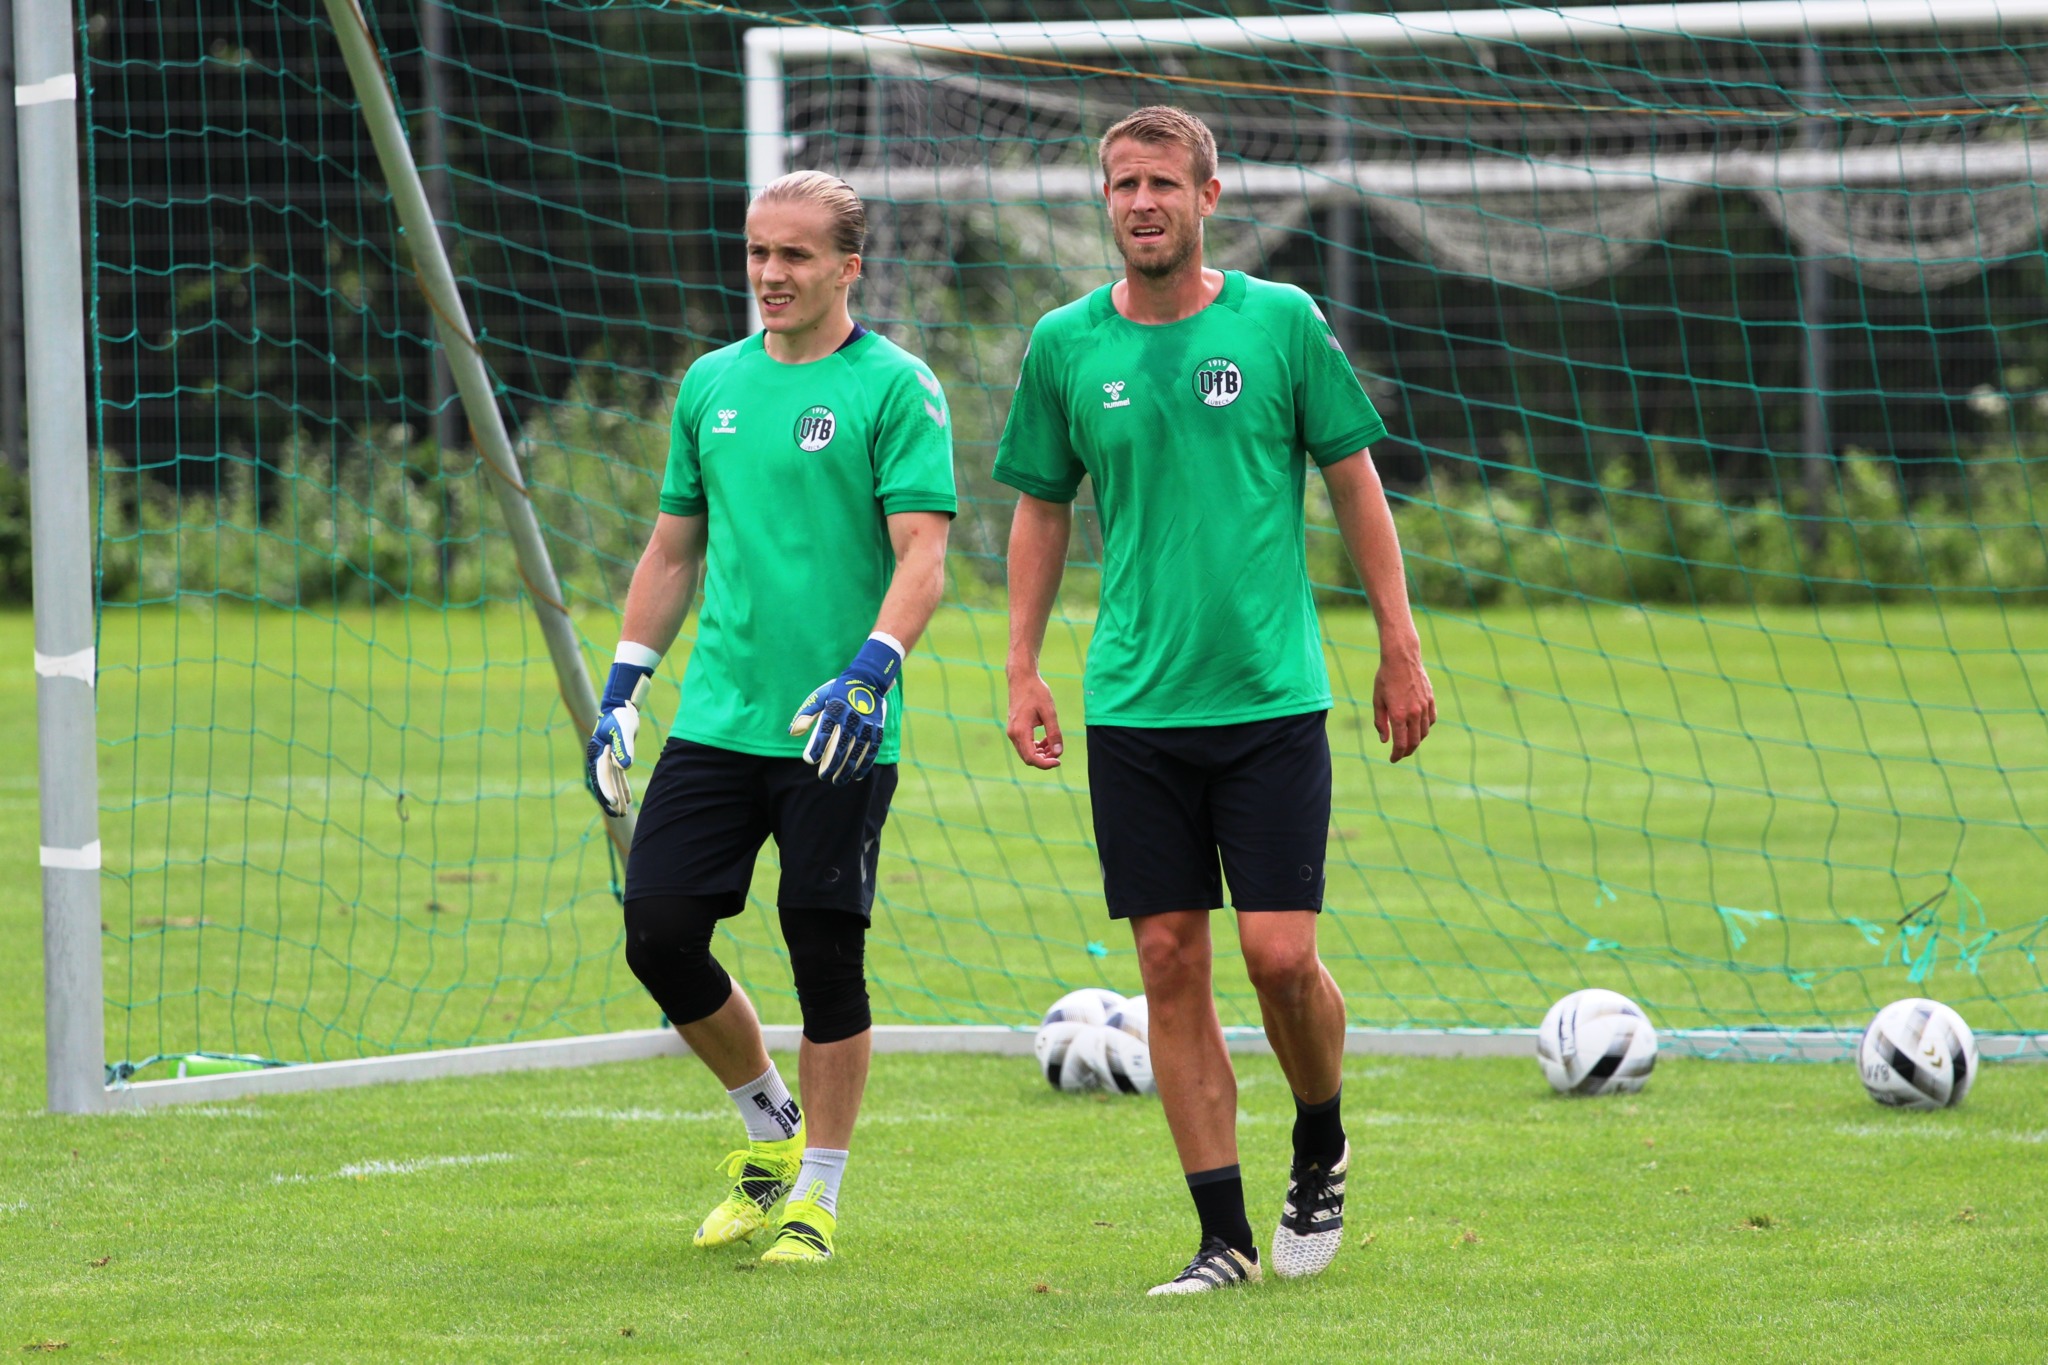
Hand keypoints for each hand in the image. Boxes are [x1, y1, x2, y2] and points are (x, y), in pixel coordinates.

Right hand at [585, 659, 652, 816]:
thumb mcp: (624, 730)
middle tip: (617, 815)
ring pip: (611, 782)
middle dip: (609, 800)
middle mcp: (599, 758)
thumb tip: (624, 767)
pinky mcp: (616, 757)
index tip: (613, 803)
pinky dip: (622, 787)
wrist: (622, 706)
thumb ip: (624, 748)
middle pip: (603, 783)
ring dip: (617, 797)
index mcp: (597, 752)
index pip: (602, 775)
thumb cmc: (621, 715)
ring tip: (622, 814)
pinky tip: (628, 800)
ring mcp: (607, 758)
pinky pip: (618, 776)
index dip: (607, 790)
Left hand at [789, 636, 901, 785]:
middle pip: (840, 747)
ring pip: (856, 753)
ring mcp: (865, 725)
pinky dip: (864, 765)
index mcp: (835, 709)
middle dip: (831, 766)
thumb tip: (793, 733)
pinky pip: (871, 751)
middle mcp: (851, 719)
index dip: (817, 747)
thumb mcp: (819, 696)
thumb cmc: (838, 692)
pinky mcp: (877, 730)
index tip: (810, 760)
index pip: (824, 732)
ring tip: (838, 781)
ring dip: (847, 770)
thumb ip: (805, 714)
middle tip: (823, 777)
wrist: (868, 680)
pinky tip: (856, 775)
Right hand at [1006, 667, 1063, 768]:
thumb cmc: (1036, 692)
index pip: (1031, 758)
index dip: (1045, 764)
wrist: (1022, 679)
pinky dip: (1035, 747)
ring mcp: (1012, 732)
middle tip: (1058, 754)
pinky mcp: (1014, 729)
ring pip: (1026, 752)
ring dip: (1040, 753)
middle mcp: (1013, 734)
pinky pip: (1024, 745)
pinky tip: (1046, 740)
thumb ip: (1054, 733)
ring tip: (1054, 746)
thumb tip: (1059, 753)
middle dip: (1044, 759)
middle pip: (1028, 758)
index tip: (1059, 761)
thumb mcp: (1049, 712)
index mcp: (1021, 731)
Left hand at [1373, 647, 1435, 762]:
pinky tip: (1418, 728)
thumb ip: (1381, 722)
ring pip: (1424, 732)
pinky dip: (1425, 728)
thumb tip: (1385, 740)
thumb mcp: (1377, 700)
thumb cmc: (1385, 678)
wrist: (1402, 658)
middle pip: (1414, 742)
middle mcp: (1414, 713)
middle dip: (1406, 751)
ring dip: (1416, 741)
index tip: (1392, 759)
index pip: (1400, 744)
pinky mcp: (1430, 700)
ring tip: (1408, 742)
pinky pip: (1431, 720)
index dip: (1397, 755)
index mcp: (1398, 714)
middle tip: (1400, 754)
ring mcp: (1424, 706)